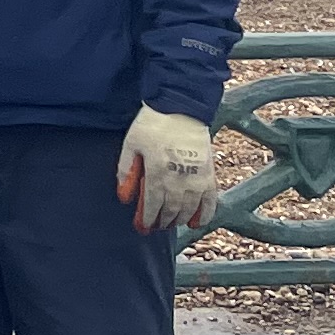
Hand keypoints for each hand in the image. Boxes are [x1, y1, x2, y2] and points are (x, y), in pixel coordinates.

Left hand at [118, 107, 222, 234]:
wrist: (182, 108)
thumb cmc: (153, 125)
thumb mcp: (131, 145)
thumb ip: (126, 171)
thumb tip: (124, 197)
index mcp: (157, 174)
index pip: (152, 207)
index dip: (147, 220)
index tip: (142, 227)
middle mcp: (178, 181)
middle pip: (170, 212)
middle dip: (162, 222)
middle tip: (155, 225)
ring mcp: (196, 180)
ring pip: (188, 210)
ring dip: (179, 220)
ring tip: (171, 222)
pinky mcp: (209, 175)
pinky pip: (210, 202)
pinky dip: (204, 215)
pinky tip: (196, 223)